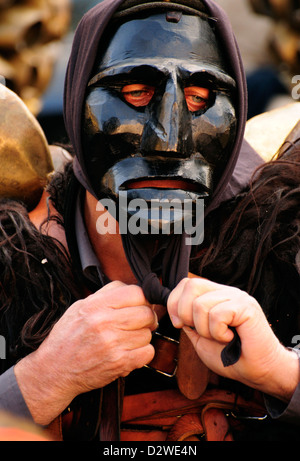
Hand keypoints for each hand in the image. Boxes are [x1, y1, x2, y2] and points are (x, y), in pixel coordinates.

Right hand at [15, 281, 156, 424]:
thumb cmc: (68, 338)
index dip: (142, 300)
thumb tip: (135, 292)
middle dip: (146, 319)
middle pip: (146, 313)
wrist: (54, 370)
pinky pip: (148, 352)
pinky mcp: (119, 363)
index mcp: (95, 305)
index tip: (140, 306)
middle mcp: (104, 322)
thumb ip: (107, 295)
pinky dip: (143, 354)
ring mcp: (112, 343)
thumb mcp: (80, 307)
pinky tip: (130, 353)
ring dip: (142, 338)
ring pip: (148, 333)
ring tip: (128, 341)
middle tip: (139, 324)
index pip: (136, 293)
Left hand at [167, 277, 298, 401]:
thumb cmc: (232, 357)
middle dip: (185, 313)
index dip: (175, 302)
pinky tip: (230, 338)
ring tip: (220, 338)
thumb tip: (174, 310)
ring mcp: (236, 297)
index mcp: (214, 296)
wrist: (257, 371)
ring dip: (205, 329)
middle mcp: (225, 292)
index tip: (180, 324)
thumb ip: (188, 322)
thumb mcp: (200, 338)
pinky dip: (218, 333)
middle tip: (199, 332)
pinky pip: (217, 315)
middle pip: (191, 285)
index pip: (187, 283)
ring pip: (201, 304)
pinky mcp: (246, 307)